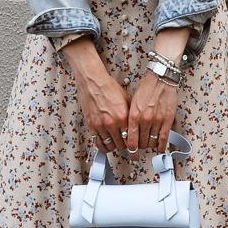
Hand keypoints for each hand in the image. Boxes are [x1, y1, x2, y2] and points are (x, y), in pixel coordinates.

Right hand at [60, 37, 130, 153]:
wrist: (93, 81)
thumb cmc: (108, 87)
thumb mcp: (126, 100)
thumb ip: (130, 115)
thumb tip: (136, 125)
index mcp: (122, 116)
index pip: (131, 138)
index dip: (134, 143)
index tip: (135, 145)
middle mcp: (111, 123)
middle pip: (121, 144)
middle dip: (125, 146)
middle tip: (127, 146)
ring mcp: (100, 125)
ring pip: (109, 145)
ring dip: (114, 147)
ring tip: (117, 145)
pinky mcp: (91, 125)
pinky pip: (97, 142)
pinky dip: (103, 146)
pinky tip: (106, 145)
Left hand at [125, 70, 178, 155]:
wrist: (161, 79)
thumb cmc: (147, 89)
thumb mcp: (132, 103)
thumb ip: (131, 119)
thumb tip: (129, 132)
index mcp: (133, 115)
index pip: (131, 140)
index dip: (131, 150)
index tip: (131, 154)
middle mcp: (144, 119)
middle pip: (141, 143)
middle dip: (140, 147)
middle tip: (140, 148)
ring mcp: (157, 121)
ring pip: (152, 142)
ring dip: (150, 146)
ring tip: (149, 144)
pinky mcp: (167, 120)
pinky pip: (164, 138)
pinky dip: (161, 146)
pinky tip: (159, 148)